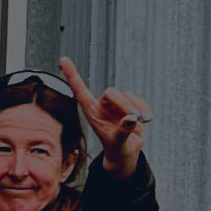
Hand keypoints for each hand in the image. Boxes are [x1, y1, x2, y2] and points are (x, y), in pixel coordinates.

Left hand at [60, 57, 151, 178]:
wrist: (126, 152)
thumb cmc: (117, 148)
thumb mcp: (118, 142)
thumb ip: (123, 131)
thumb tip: (131, 118)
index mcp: (91, 112)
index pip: (79, 90)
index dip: (72, 75)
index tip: (63, 59)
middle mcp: (101, 106)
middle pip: (111, 92)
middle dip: (124, 104)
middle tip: (133, 119)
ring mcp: (115, 104)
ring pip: (127, 94)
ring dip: (136, 107)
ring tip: (140, 122)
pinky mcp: (129, 104)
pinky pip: (138, 98)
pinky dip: (144, 107)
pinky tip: (146, 120)